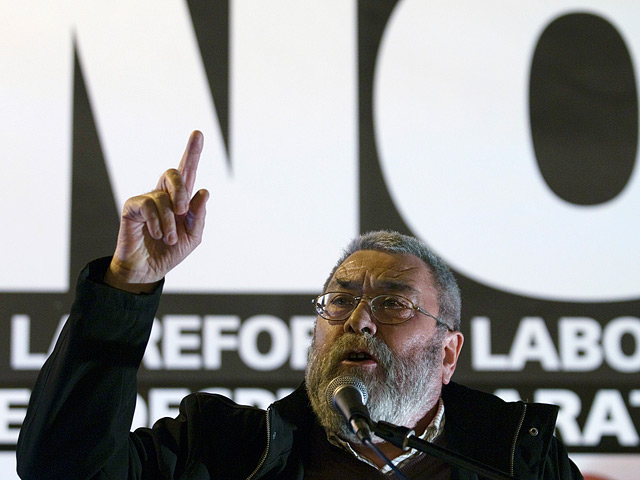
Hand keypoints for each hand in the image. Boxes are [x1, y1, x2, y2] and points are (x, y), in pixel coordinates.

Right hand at [104, 131, 209, 292]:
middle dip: (182, 190)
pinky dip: (157, 223)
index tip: (198, 133)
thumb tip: (203, 192)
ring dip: (170, 222)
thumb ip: (199, 216)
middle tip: (183, 210)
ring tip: (169, 239)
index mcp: (181, 199)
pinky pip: (148, 205)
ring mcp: (147, 199)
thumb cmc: (170, 251)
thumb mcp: (193, 237)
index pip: (188, 172)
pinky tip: (156, 234)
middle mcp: (164, 194)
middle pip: (175, 172)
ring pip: (164, 196)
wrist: (147, 270)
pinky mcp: (132, 207)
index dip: (193, 152)